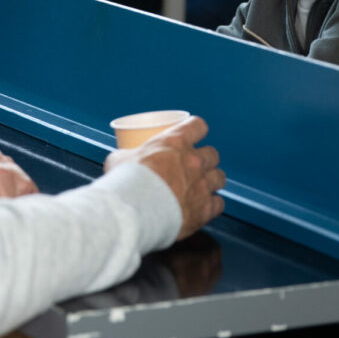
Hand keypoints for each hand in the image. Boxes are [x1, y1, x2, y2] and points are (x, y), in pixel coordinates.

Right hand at [106, 115, 225, 240]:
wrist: (134, 211)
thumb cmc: (125, 183)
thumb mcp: (119, 159)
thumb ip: (126, 157)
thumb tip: (120, 160)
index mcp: (175, 143)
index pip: (198, 126)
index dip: (197, 130)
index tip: (194, 135)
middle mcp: (194, 161)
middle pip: (213, 154)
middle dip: (206, 160)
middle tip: (194, 168)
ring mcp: (202, 185)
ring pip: (219, 178)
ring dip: (212, 182)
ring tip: (202, 188)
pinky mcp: (204, 210)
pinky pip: (219, 204)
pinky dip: (212, 206)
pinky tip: (203, 208)